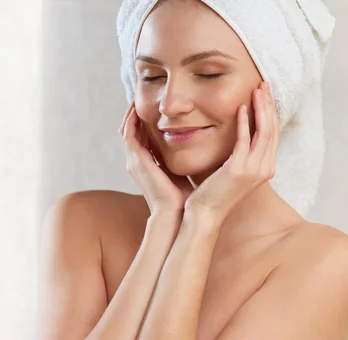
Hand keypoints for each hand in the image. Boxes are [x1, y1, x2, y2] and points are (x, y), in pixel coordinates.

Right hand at [120, 100, 193, 214]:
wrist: (176, 213)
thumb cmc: (184, 198)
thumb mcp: (183, 173)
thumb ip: (184, 161)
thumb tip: (199, 149)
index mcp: (147, 166)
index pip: (141, 138)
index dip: (145, 123)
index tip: (155, 109)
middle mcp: (137, 162)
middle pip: (131, 131)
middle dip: (135, 114)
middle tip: (143, 96)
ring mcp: (135, 161)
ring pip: (126, 129)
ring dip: (131, 113)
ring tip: (138, 96)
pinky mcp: (137, 160)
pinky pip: (128, 133)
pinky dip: (131, 120)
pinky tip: (139, 108)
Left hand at [183, 81, 279, 220]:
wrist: (205, 213)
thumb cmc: (213, 190)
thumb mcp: (232, 167)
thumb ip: (238, 150)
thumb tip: (237, 128)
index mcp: (265, 168)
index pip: (273, 134)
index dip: (271, 112)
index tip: (265, 93)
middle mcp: (265, 169)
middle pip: (273, 129)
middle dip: (269, 105)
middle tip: (264, 84)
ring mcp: (254, 170)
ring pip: (265, 132)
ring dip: (261, 108)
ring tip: (256, 90)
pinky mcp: (239, 170)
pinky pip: (245, 140)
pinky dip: (245, 123)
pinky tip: (240, 108)